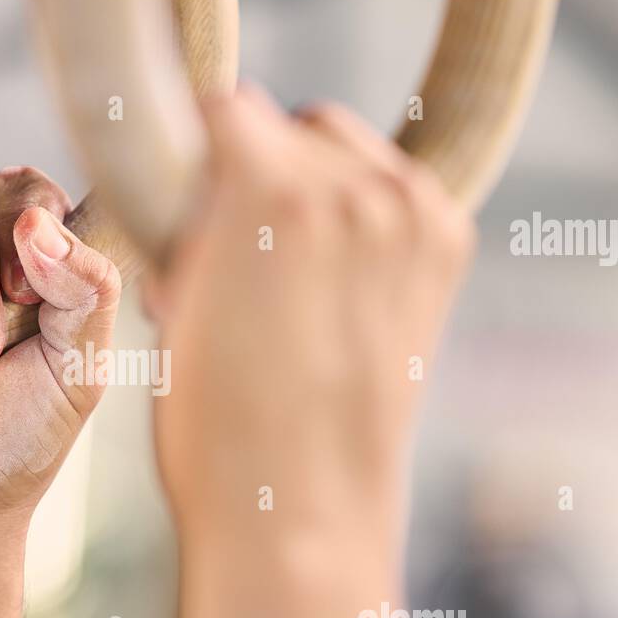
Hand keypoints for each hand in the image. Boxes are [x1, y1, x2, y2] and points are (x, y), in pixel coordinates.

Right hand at [151, 89, 469, 617]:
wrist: (301, 509)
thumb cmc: (215, 423)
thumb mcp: (174, 299)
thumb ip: (194, 212)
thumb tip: (211, 177)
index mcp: (272, 190)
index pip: (227, 108)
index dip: (196, 150)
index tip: (187, 189)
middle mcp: (357, 189)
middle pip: (293, 122)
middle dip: (258, 164)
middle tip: (234, 239)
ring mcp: (414, 219)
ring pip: (348, 150)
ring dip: (314, 182)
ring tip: (286, 262)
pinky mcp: (443, 250)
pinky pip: (394, 190)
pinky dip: (363, 212)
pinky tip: (332, 276)